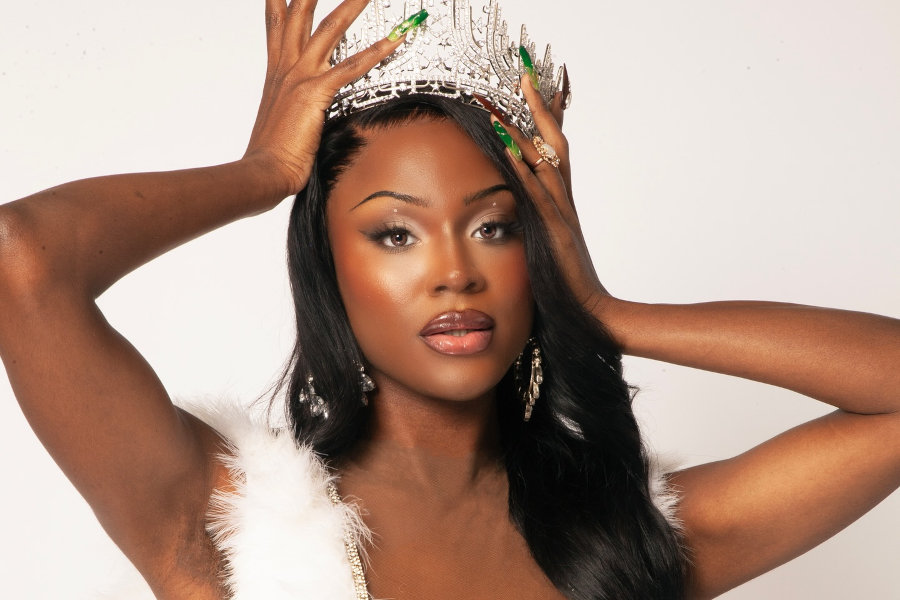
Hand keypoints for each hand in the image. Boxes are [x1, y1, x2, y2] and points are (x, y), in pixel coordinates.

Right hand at [243, 0, 405, 196]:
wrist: (263, 171)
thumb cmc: (271, 155)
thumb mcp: (280, 121)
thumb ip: (292, 108)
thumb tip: (302, 115)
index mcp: (277, 72)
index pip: (278, 24)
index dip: (282, 2)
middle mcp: (287, 67)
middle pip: (300, 13)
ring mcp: (300, 77)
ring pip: (330, 28)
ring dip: (352, 4)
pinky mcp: (315, 92)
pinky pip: (352, 67)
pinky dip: (378, 51)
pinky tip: (396, 38)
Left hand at [494, 75, 610, 314]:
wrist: (591, 312)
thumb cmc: (565, 285)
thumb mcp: (546, 246)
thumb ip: (535, 225)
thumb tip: (513, 212)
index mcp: (561, 202)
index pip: (555, 149)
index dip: (548, 116)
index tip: (535, 86)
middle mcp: (564, 201)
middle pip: (555, 142)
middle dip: (539, 107)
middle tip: (523, 74)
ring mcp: (562, 214)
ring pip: (546, 161)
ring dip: (524, 130)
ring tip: (504, 103)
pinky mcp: (556, 232)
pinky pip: (537, 194)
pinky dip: (522, 169)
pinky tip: (505, 149)